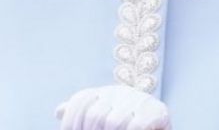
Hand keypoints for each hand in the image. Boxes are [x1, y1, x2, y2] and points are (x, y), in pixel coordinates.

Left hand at [55, 84, 171, 129]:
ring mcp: (141, 100)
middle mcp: (122, 92)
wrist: (160, 126)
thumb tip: (59, 111)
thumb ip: (83, 114)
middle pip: (95, 114)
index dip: (71, 121)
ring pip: (113, 121)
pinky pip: (137, 125)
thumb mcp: (104, 118)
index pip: (81, 101)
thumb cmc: (128, 127)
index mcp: (106, 93)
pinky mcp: (158, 112)